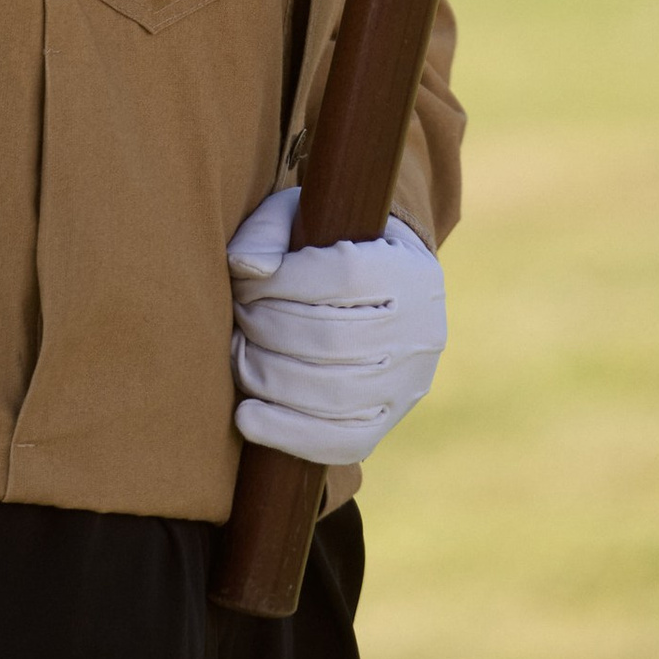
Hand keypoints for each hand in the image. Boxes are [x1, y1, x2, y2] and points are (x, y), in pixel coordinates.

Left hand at [226, 186, 446, 463]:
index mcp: (406, 268)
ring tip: (241, 357)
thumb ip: (268, 232)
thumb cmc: (330, 245)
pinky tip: (247, 417)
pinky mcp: (389, 421)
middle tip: (239, 318)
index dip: (283, 281)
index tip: (246, 282)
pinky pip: (342, 442)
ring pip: (334, 394)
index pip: (343, 274)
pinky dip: (287, 434)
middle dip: (268, 329)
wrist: (387, 292)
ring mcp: (408, 382)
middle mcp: (420, 329)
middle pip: (333, 338)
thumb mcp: (303, 216)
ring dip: (268, 377)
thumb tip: (246, 270)